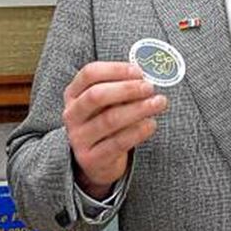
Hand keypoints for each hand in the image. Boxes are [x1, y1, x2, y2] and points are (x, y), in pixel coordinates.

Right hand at [62, 61, 167, 199]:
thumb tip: (145, 76)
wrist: (96, 161)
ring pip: (109, 119)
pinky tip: (151, 124)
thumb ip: (120, 88)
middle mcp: (72, 114)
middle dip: (127, 89)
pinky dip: (137, 132)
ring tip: (159, 103)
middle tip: (150, 88)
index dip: (115, 69)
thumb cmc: (105, 122)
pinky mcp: (91, 158)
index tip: (138, 71)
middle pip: (96, 95)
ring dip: (138, 109)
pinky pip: (117, 143)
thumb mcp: (106, 103)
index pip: (89, 74)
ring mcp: (79, 138)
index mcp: (73, 94)